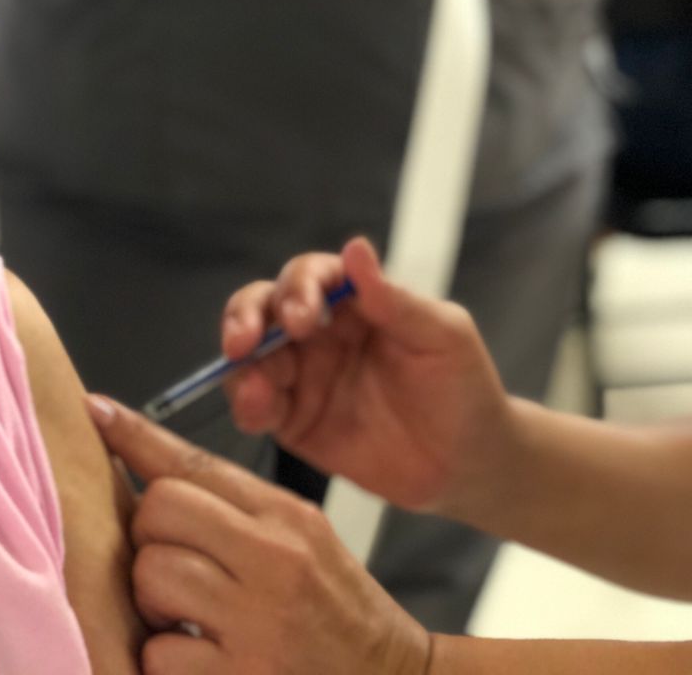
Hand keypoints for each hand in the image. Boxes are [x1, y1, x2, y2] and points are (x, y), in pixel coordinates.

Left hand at [89, 396, 430, 674]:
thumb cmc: (337, 615)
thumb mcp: (300, 539)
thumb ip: (229, 503)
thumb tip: (140, 453)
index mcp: (285, 517)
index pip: (193, 463)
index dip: (134, 437)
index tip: (94, 412)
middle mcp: (275, 561)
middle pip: (158, 509)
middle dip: (148, 538)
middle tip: (174, 568)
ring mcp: (259, 623)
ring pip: (151, 575)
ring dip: (152, 602)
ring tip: (185, 619)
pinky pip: (159, 654)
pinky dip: (165, 661)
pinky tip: (199, 662)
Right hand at [221, 238, 513, 518]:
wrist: (469, 464)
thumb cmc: (463, 387)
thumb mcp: (442, 337)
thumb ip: (395, 300)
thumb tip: (356, 247)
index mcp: (351, 302)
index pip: (308, 277)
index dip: (296, 290)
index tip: (302, 317)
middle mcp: (317, 332)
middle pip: (262, 307)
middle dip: (246, 318)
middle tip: (246, 341)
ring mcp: (301, 375)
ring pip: (249, 355)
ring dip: (241, 366)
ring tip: (254, 390)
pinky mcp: (292, 419)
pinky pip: (256, 405)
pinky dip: (246, 405)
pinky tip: (254, 413)